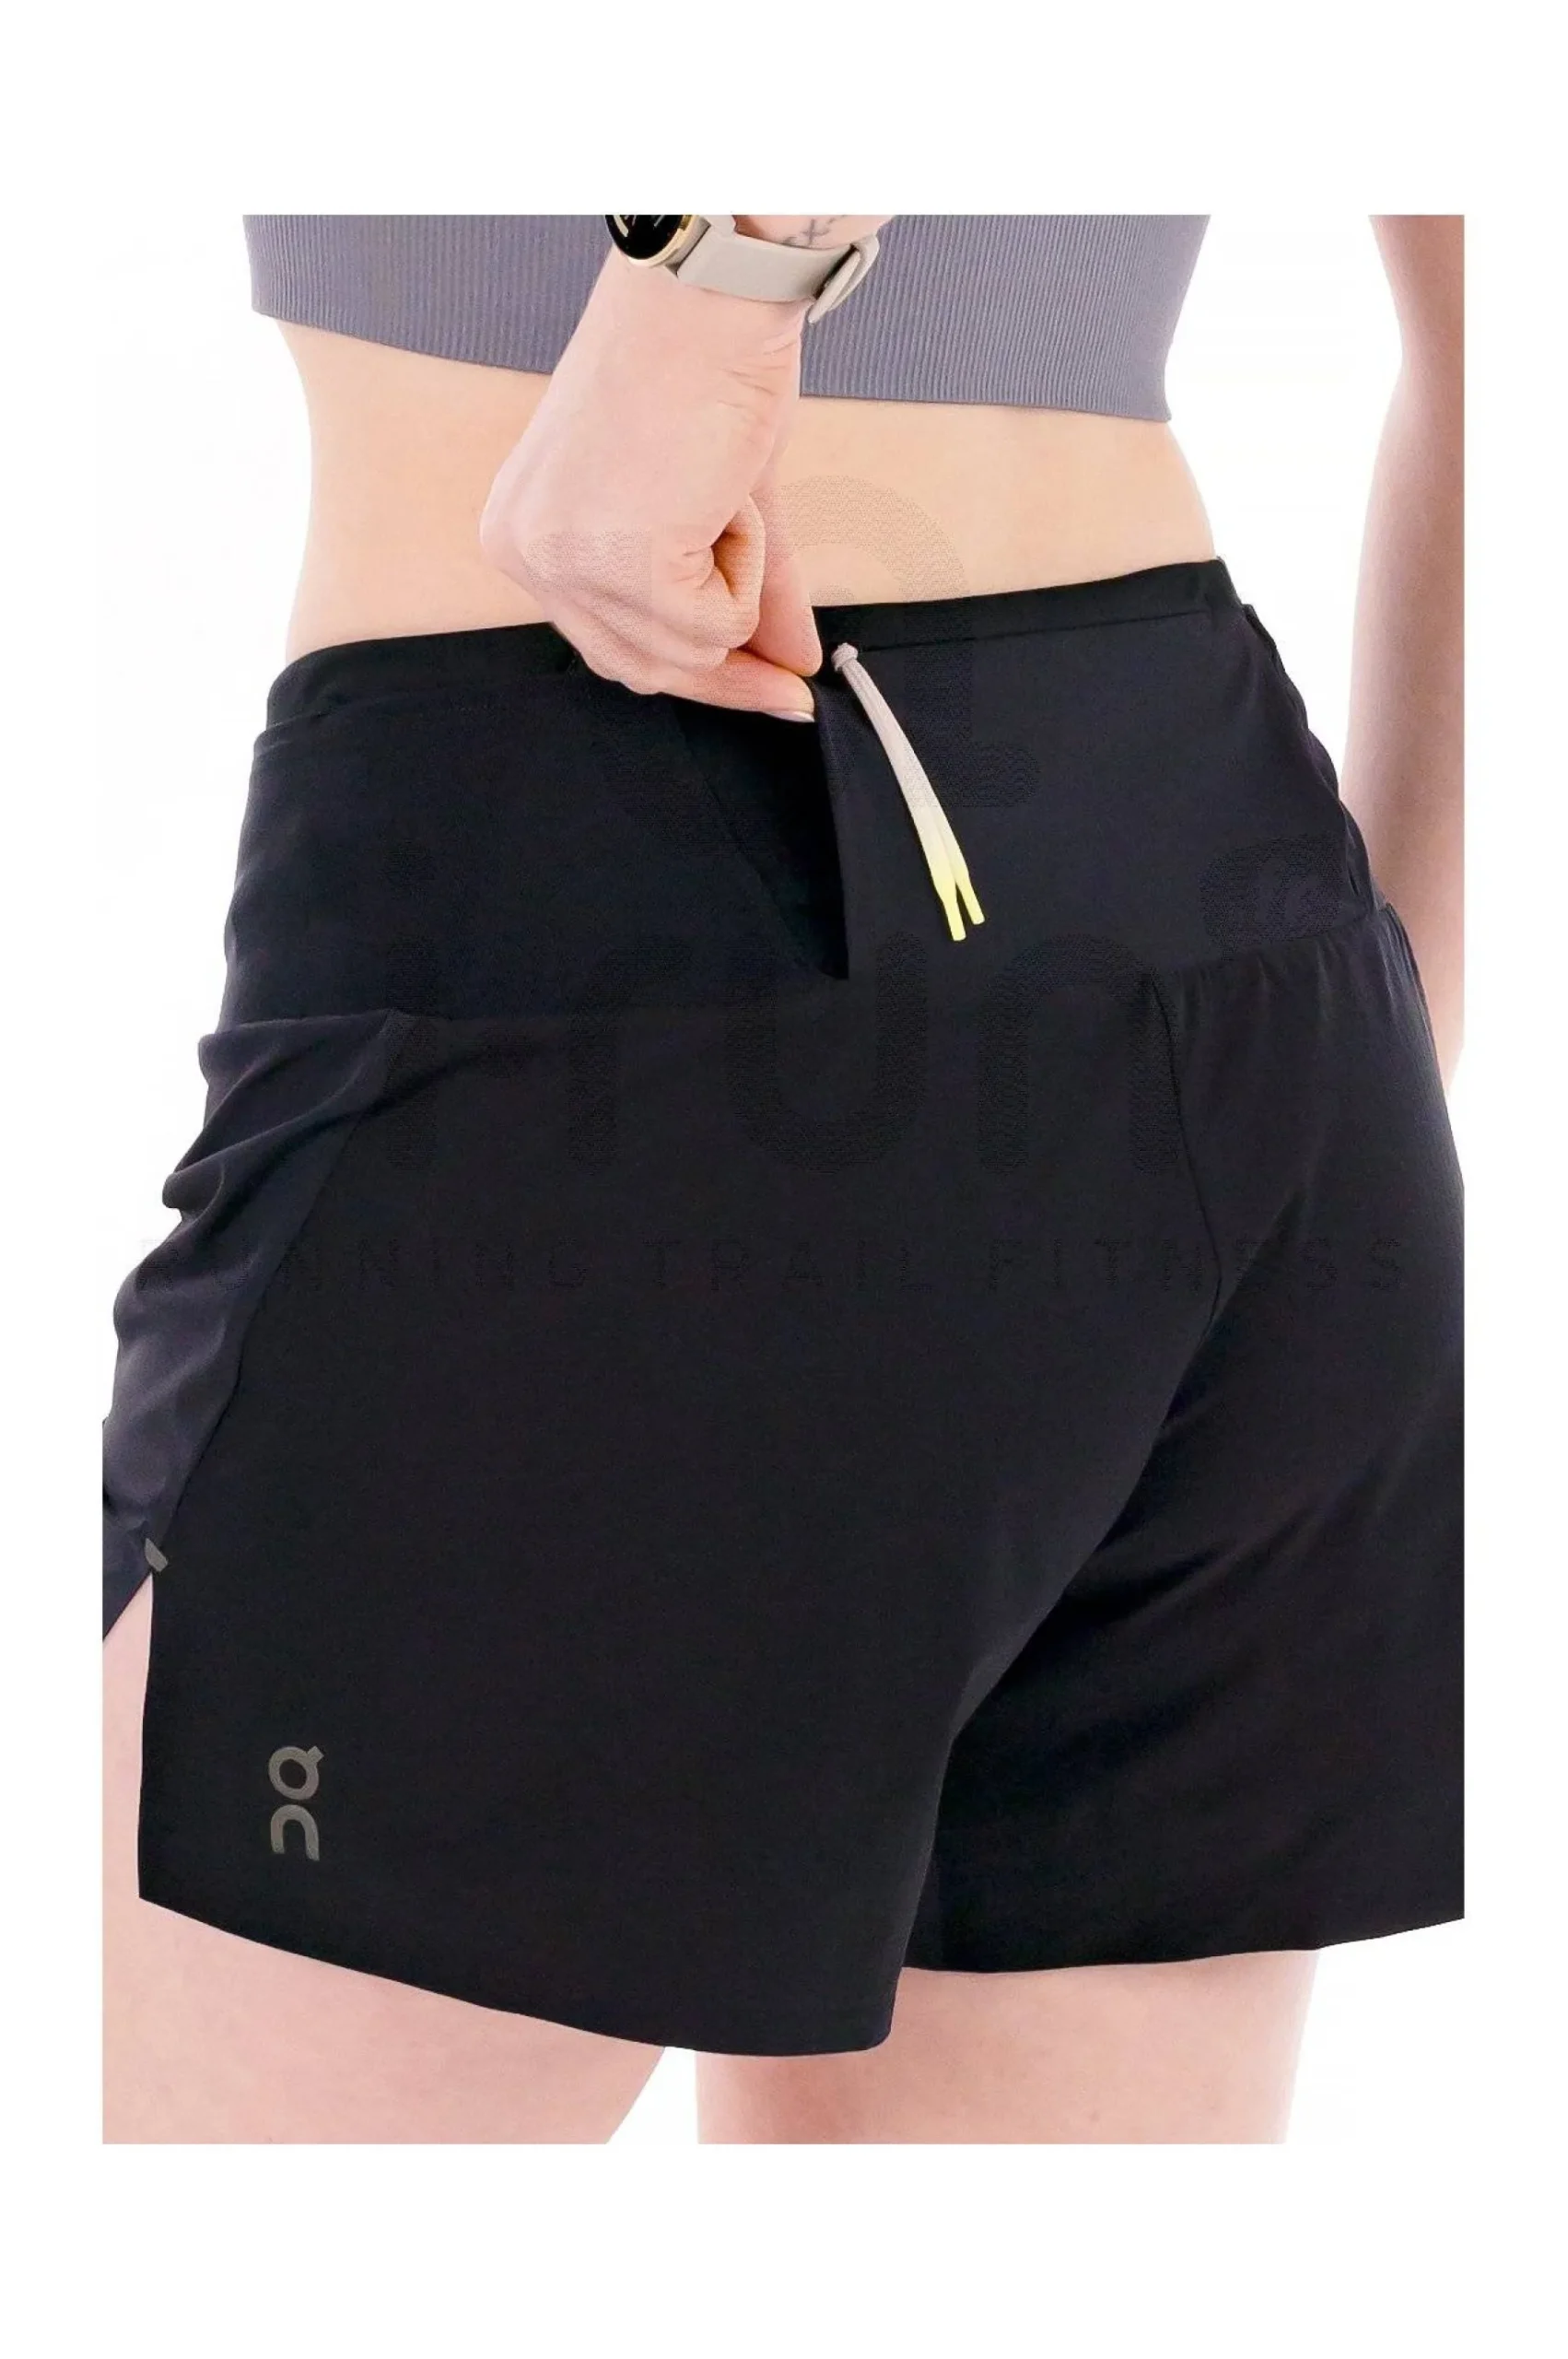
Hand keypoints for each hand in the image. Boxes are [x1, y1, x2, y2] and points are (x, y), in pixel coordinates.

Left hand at [479, 249, 820, 717]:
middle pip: (642, 667)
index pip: (606, 644)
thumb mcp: (716, 500)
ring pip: (689, 649)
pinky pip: (718, 623)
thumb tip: (790, 663)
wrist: (712, 293)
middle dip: (726, 669)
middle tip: (791, 684)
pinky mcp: (624, 563)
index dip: (692, 669)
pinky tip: (726, 492)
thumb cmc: (701, 363)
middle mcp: (525, 551)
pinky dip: (750, 564)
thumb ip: (748, 593)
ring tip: (726, 494)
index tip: (767, 690)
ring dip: (740, 581)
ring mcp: (566, 561)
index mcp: (524, 530)